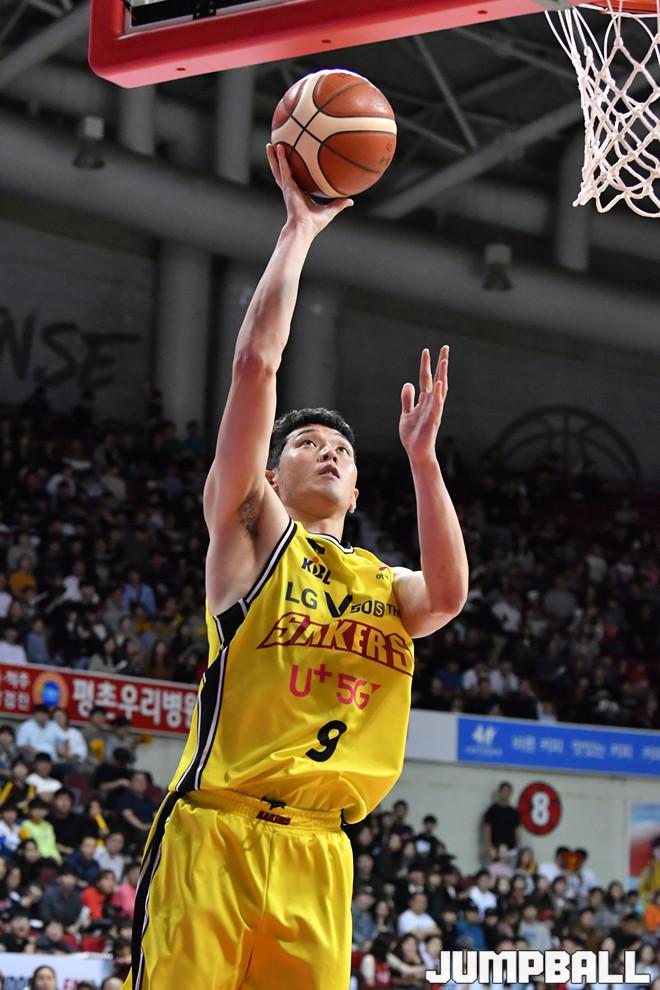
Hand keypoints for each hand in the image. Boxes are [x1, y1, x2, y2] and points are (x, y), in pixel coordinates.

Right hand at [267, 143, 352, 235]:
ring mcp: (288, 187)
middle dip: (279, 160)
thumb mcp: (330, 210)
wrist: (305, 227)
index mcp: (299, 193)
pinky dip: (281, 159)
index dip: (292, 170)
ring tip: (270, 145)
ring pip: (278, 169)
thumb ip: (339, 203)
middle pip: (282, 171)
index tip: (292, 160)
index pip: (295, 178)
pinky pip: (283, 169)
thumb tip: (351, 201)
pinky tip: (279, 148)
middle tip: (276, 147)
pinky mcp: (287, 187)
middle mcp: (291, 189)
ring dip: (274, 157)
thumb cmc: (315, 223)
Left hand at [399, 346, 448, 462]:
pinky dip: (439, 394)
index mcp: (425, 401)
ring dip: (442, 374)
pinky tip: (441, 383)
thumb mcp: (406, 413)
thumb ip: (407, 399)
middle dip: (440, 364)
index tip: (427, 350)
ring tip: (445, 360)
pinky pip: (437, 405)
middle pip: (437, 379)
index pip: (427, 379)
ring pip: (440, 389)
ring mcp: (433, 410)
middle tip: (444, 347)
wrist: (416, 452)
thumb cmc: (413, 435)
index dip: (426, 365)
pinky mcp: (432, 420)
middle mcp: (432, 403)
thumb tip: (408, 384)